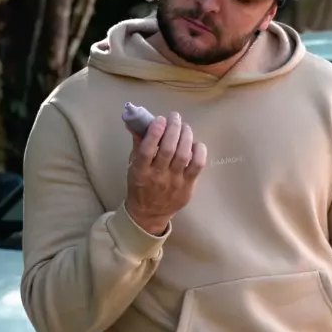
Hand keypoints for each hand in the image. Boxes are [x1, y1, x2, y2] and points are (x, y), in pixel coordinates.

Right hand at [125, 112, 206, 234]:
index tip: (160, 119)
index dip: (154, 132)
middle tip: (175, 117)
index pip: (147, 150)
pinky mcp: (188, 187)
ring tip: (185, 127)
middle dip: (173, 128)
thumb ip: (137, 143)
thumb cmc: (140, 185)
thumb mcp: (133, 165)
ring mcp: (174, 183)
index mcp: (140, 171)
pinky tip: (195, 143)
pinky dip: (199, 151)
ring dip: (185, 136)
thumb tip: (134, 120)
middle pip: (168, 149)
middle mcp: (157, 177)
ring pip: (183, 155)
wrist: (149, 214)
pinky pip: (198, 166)